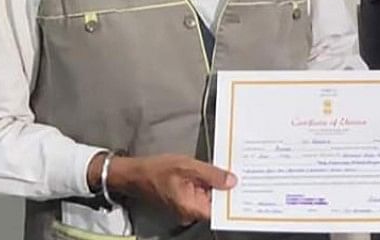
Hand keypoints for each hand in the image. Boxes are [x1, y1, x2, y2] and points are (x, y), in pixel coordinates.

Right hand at [105, 154, 235, 223]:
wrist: (135, 174)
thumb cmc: (156, 170)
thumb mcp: (188, 166)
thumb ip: (211, 174)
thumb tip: (231, 181)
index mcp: (190, 208)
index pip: (219, 211)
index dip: (232, 199)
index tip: (244, 187)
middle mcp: (189, 214)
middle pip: (216, 205)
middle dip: (226, 190)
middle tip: (237, 174)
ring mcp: (186, 210)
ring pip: (209, 199)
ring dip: (217, 186)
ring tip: (224, 171)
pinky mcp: (185, 203)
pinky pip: (202, 196)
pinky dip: (207, 186)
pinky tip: (211, 174)